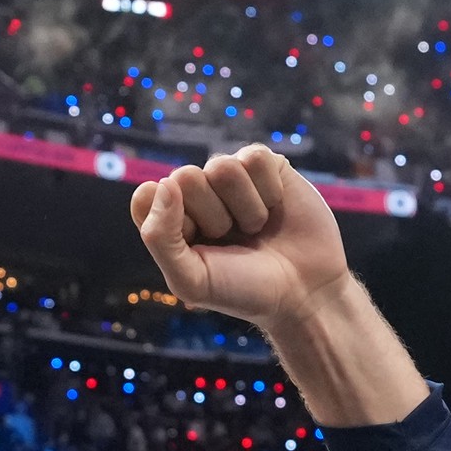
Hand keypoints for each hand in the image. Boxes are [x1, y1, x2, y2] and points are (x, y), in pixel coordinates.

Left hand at [131, 146, 350, 333]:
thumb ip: (160, 237)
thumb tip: (164, 182)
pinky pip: (255, 158)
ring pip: (222, 166)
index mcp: (171, 221)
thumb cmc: (243, 290)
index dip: (172, 222)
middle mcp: (198, 195)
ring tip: (256, 228)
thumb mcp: (191, 280)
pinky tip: (275, 208)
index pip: (146, 197)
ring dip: (244, 206)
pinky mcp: (266, 167)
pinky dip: (268, 190)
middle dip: (212, 215)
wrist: (304, 293)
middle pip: (185, 177)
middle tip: (232, 239)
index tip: (195, 246)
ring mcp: (232, 179)